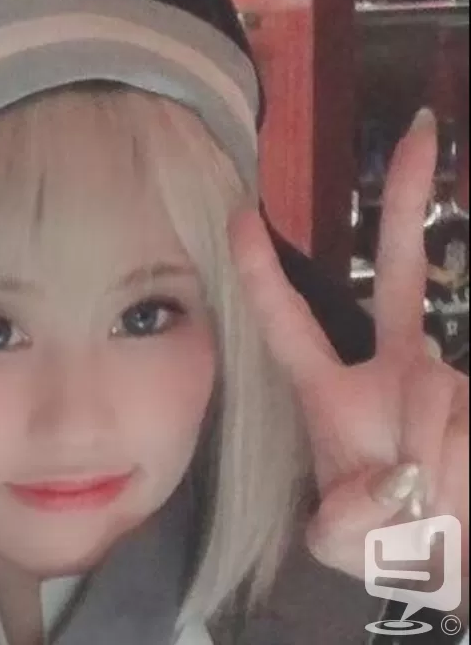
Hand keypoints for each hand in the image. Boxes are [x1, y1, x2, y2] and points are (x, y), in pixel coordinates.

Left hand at [229, 108, 468, 578]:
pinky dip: (460, 471)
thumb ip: (346, 519)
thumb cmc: (387, 548)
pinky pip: (465, 422)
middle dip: (406, 202)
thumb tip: (396, 476)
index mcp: (331, 396)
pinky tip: (455, 493)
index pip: (287, 322)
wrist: (457, 558)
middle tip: (417, 130)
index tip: (240, 212)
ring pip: (443, 402)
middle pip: (399, 275)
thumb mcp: (341, 543)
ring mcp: (447, 382)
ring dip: (437, 472)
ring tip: (432, 509)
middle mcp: (392, 374)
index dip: (261, 270)